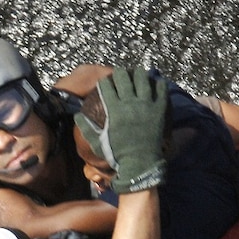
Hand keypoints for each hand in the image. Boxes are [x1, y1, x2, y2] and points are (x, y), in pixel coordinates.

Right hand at [74, 67, 167, 193]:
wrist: (140, 164)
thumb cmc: (117, 155)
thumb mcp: (97, 143)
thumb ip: (86, 128)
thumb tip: (77, 115)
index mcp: (113, 109)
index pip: (106, 85)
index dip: (104, 81)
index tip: (105, 82)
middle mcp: (129, 103)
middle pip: (123, 76)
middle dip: (120, 73)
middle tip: (121, 75)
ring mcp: (146, 104)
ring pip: (142, 77)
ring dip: (139, 74)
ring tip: (138, 75)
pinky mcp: (159, 109)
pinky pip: (161, 89)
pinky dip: (158, 84)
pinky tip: (156, 84)